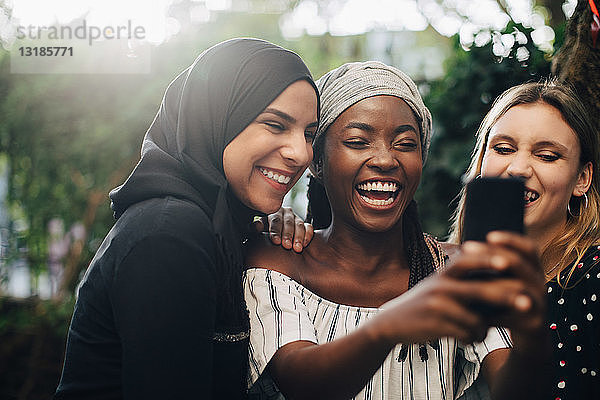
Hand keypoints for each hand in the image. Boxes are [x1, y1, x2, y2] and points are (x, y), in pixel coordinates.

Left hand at [253, 207, 313, 252]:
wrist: (277, 239)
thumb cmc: (266, 234)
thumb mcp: (258, 230)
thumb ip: (255, 228)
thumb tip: (256, 227)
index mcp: (274, 212)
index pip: (275, 220)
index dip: (275, 231)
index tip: (275, 241)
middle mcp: (286, 213)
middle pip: (288, 223)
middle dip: (287, 235)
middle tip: (287, 246)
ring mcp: (297, 218)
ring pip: (299, 225)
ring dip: (298, 237)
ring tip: (297, 248)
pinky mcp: (306, 225)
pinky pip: (309, 228)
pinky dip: (307, 235)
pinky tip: (304, 244)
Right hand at [371, 232, 544, 346]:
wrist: (392, 323)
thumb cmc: (423, 303)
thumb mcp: (438, 283)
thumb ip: (461, 278)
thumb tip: (494, 271)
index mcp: (444, 273)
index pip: (469, 261)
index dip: (489, 259)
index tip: (509, 262)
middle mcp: (441, 285)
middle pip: (482, 290)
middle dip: (507, 297)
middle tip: (528, 303)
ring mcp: (438, 305)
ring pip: (477, 319)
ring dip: (484, 330)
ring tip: (481, 333)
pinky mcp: (436, 324)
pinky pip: (466, 333)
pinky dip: (471, 339)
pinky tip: (466, 340)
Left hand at [448, 232, 545, 347]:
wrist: (528, 336)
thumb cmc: (508, 303)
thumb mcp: (503, 283)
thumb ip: (492, 269)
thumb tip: (463, 248)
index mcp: (534, 271)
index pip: (529, 248)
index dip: (511, 240)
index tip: (489, 235)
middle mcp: (540, 284)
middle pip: (520, 264)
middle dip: (494, 255)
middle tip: (467, 247)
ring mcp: (540, 304)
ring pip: (519, 289)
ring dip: (492, 283)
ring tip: (470, 280)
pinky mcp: (534, 325)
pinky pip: (513, 316)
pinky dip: (492, 313)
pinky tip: (472, 311)